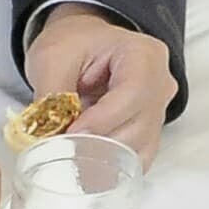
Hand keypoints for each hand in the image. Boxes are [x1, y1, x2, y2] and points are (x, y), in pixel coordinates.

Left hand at [25, 3, 177, 159]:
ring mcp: (158, 111)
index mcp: (144, 55)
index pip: (132, 94)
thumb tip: (48, 137)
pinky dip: (110, 165)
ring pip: (138, 148)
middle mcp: (160, 84)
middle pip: (138, 126)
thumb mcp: (52, 57)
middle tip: (61, 150)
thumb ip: (52, 96)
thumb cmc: (74, 43)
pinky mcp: (148, 133)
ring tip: (69, 153)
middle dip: (97, 143)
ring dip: (102, 157)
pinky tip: (85, 160)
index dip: (101, 120)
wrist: (83, 46)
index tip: (69, 134)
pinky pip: (135, 158)